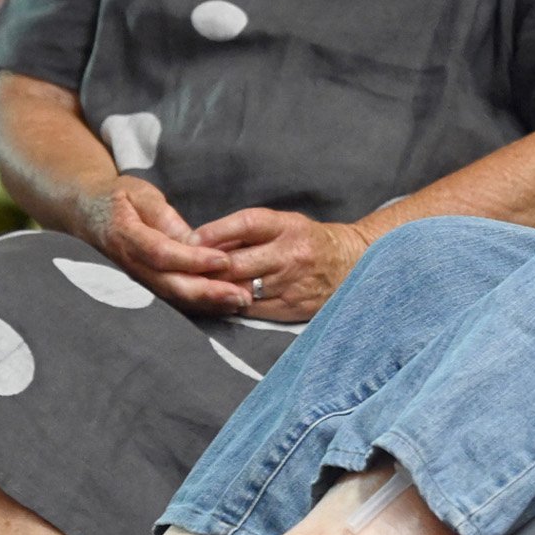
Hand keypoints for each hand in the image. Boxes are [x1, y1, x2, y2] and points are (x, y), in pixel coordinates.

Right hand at [79, 177, 247, 313]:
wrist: (86, 211)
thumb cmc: (118, 198)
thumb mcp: (141, 194)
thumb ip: (165, 217)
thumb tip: (193, 240)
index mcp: (125, 235)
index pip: (161, 253)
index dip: (192, 260)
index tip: (223, 260)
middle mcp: (128, 263)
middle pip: (168, 284)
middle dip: (206, 292)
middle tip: (241, 295)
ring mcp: (134, 278)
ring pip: (171, 296)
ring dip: (206, 302)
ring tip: (239, 302)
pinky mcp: (143, 284)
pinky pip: (170, 298)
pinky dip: (197, 303)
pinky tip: (224, 304)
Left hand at [192, 208, 369, 321]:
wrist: (355, 264)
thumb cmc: (309, 242)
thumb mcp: (285, 225)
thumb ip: (247, 233)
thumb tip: (201, 242)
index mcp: (288, 227)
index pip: (246, 225)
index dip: (214, 233)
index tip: (189, 240)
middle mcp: (290, 255)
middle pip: (236, 264)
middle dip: (204, 269)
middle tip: (179, 272)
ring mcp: (292, 284)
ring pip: (239, 290)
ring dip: (213, 291)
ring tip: (193, 289)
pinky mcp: (293, 308)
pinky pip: (251, 310)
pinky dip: (231, 306)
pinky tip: (219, 302)